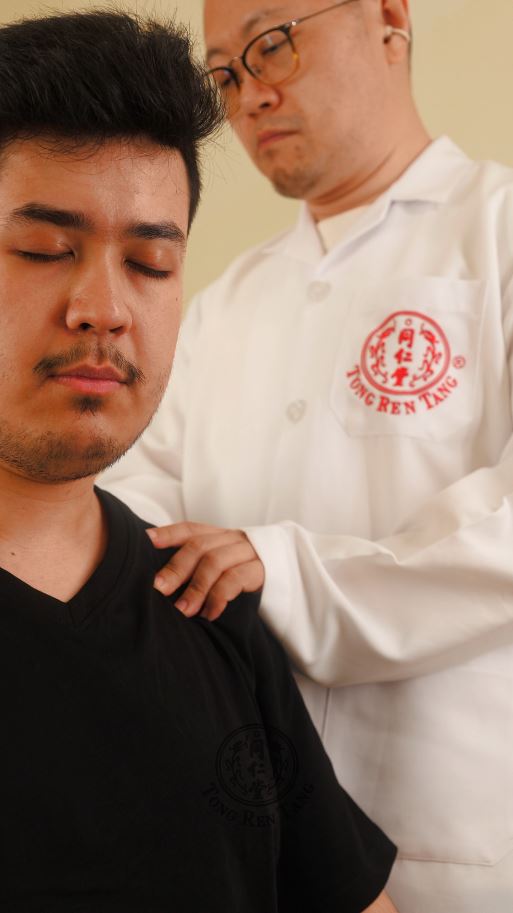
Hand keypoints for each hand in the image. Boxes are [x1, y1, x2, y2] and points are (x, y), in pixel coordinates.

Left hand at [146, 521, 264, 620]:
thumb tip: (161, 586)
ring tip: (183, 610)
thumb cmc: (244, 575)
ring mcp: (248, 552)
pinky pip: (236, 579)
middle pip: (199, 546)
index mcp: (218, 535)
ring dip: (196, 587)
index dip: (167, 533)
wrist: (292, 576)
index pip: (189, 529)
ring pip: (215, 561)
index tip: (146, 540)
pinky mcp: (262, 570)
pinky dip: (219, 597)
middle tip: (159, 589)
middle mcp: (232, 539)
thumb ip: (199, 568)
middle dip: (176, 567)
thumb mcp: (222, 566)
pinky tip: (209, 614)